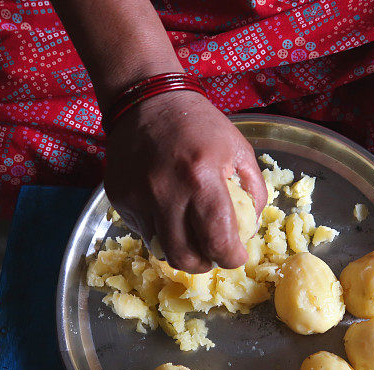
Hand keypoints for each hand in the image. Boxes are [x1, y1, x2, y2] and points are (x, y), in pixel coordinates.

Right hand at [103, 90, 266, 272]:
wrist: (147, 101)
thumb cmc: (199, 125)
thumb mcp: (239, 150)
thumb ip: (253, 192)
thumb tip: (248, 231)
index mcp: (202, 178)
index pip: (217, 240)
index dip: (231, 258)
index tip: (236, 255)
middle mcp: (166, 192)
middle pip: (184, 257)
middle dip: (204, 264)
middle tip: (212, 254)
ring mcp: (138, 197)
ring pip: (161, 249)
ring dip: (181, 250)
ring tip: (191, 234)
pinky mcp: (119, 199)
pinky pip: (143, 231)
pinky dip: (161, 231)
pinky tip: (168, 211)